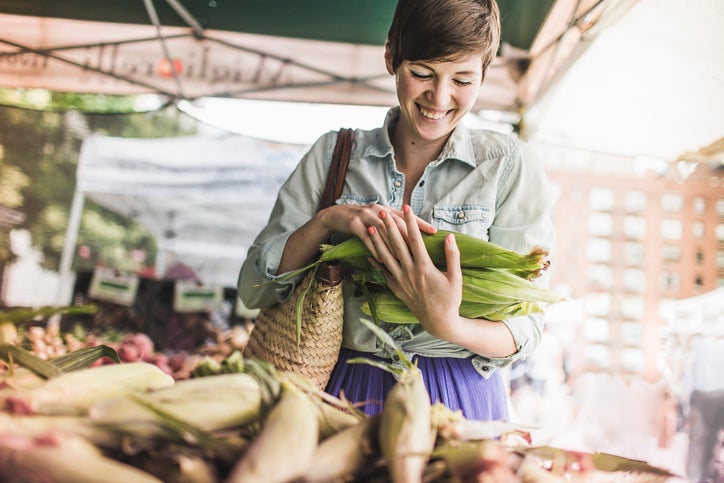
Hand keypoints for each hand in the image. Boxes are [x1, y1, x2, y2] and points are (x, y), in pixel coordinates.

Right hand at [319, 203, 435, 260]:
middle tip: (422, 248)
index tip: (434, 230)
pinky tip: (382, 259)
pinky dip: (375, 248)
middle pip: (397, 222)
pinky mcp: (354, 224)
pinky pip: (367, 238)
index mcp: (386, 209)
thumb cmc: (362, 221)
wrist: (336, 215)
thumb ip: (393, 224)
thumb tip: (413, 235)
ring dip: (393, 244)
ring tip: (405, 257)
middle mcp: (378, 210)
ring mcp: (366, 216)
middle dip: (410, 234)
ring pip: (383, 230)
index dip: (421, 222)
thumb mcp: (378, 217)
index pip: (407, 216)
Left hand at [367, 204, 462, 339]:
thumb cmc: (450, 299)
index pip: (415, 239)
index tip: (406, 208)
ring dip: (378, 241)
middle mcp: (410, 272)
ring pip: (386, 257)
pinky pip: (383, 272)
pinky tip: (369, 252)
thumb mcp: (456, 277)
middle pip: (397, 245)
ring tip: (371, 227)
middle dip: (389, 227)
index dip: (410, 222)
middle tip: (382, 212)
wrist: (438, 322)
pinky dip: (376, 261)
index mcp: (425, 267)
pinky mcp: (396, 288)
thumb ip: (453, 255)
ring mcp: (401, 280)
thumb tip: (450, 236)